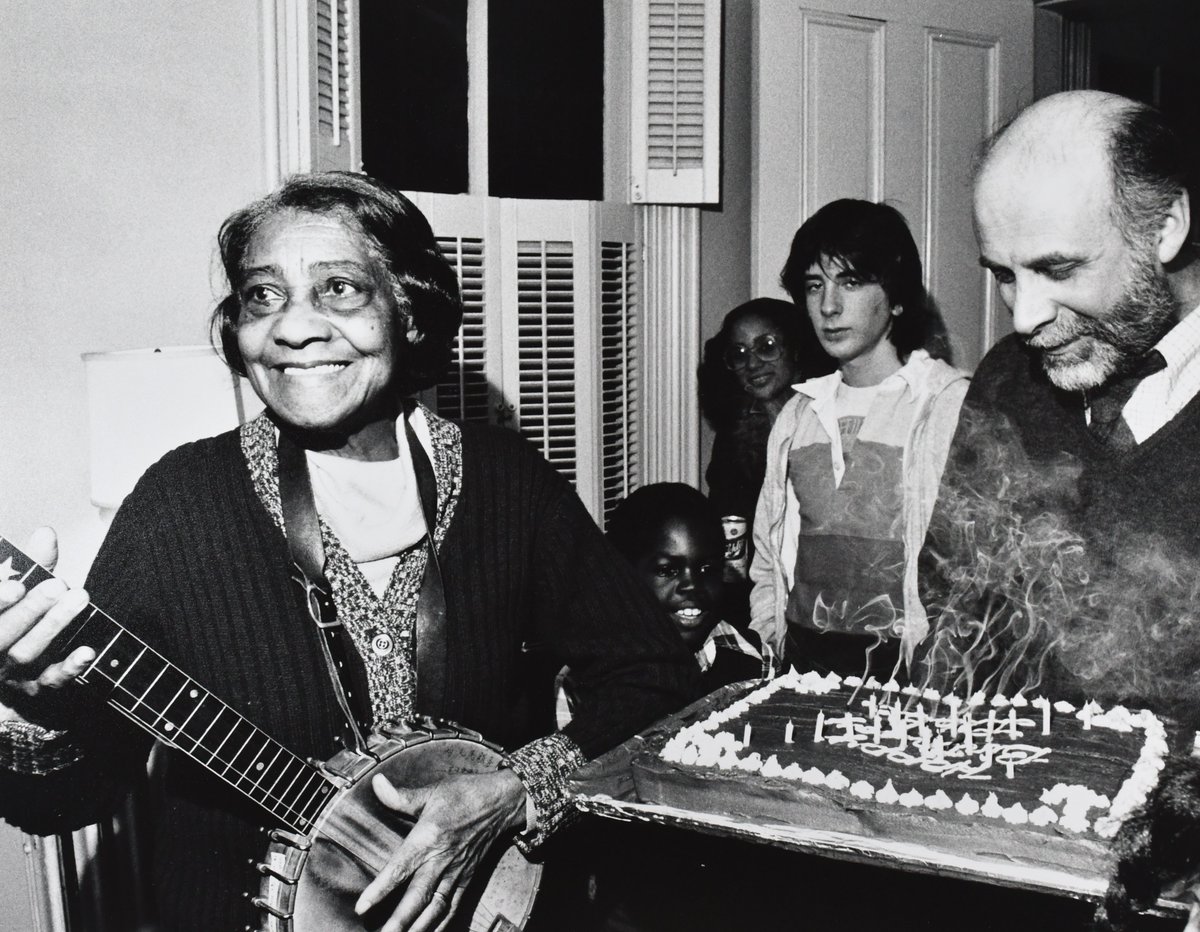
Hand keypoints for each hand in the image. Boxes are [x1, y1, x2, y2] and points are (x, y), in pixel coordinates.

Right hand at [0, 528, 94, 722]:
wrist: (17, 674)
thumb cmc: (20, 620)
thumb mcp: (23, 590)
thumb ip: (33, 564)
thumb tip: (46, 532)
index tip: (18, 585)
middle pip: (3, 634)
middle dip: (29, 609)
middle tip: (58, 585)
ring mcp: (10, 673)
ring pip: (26, 654)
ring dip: (53, 626)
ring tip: (79, 599)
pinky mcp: (35, 689)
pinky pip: (51, 682)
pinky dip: (69, 667)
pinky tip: (88, 651)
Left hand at [355, 767, 526, 931]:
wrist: (502, 801)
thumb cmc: (465, 794)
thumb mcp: (432, 791)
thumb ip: (401, 796)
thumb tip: (376, 784)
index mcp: (428, 838)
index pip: (400, 869)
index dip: (380, 890)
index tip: (362, 907)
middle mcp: (441, 860)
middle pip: (417, 898)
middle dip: (398, 923)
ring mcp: (456, 873)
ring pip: (435, 909)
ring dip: (418, 929)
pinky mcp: (466, 879)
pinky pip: (452, 908)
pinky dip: (440, 925)